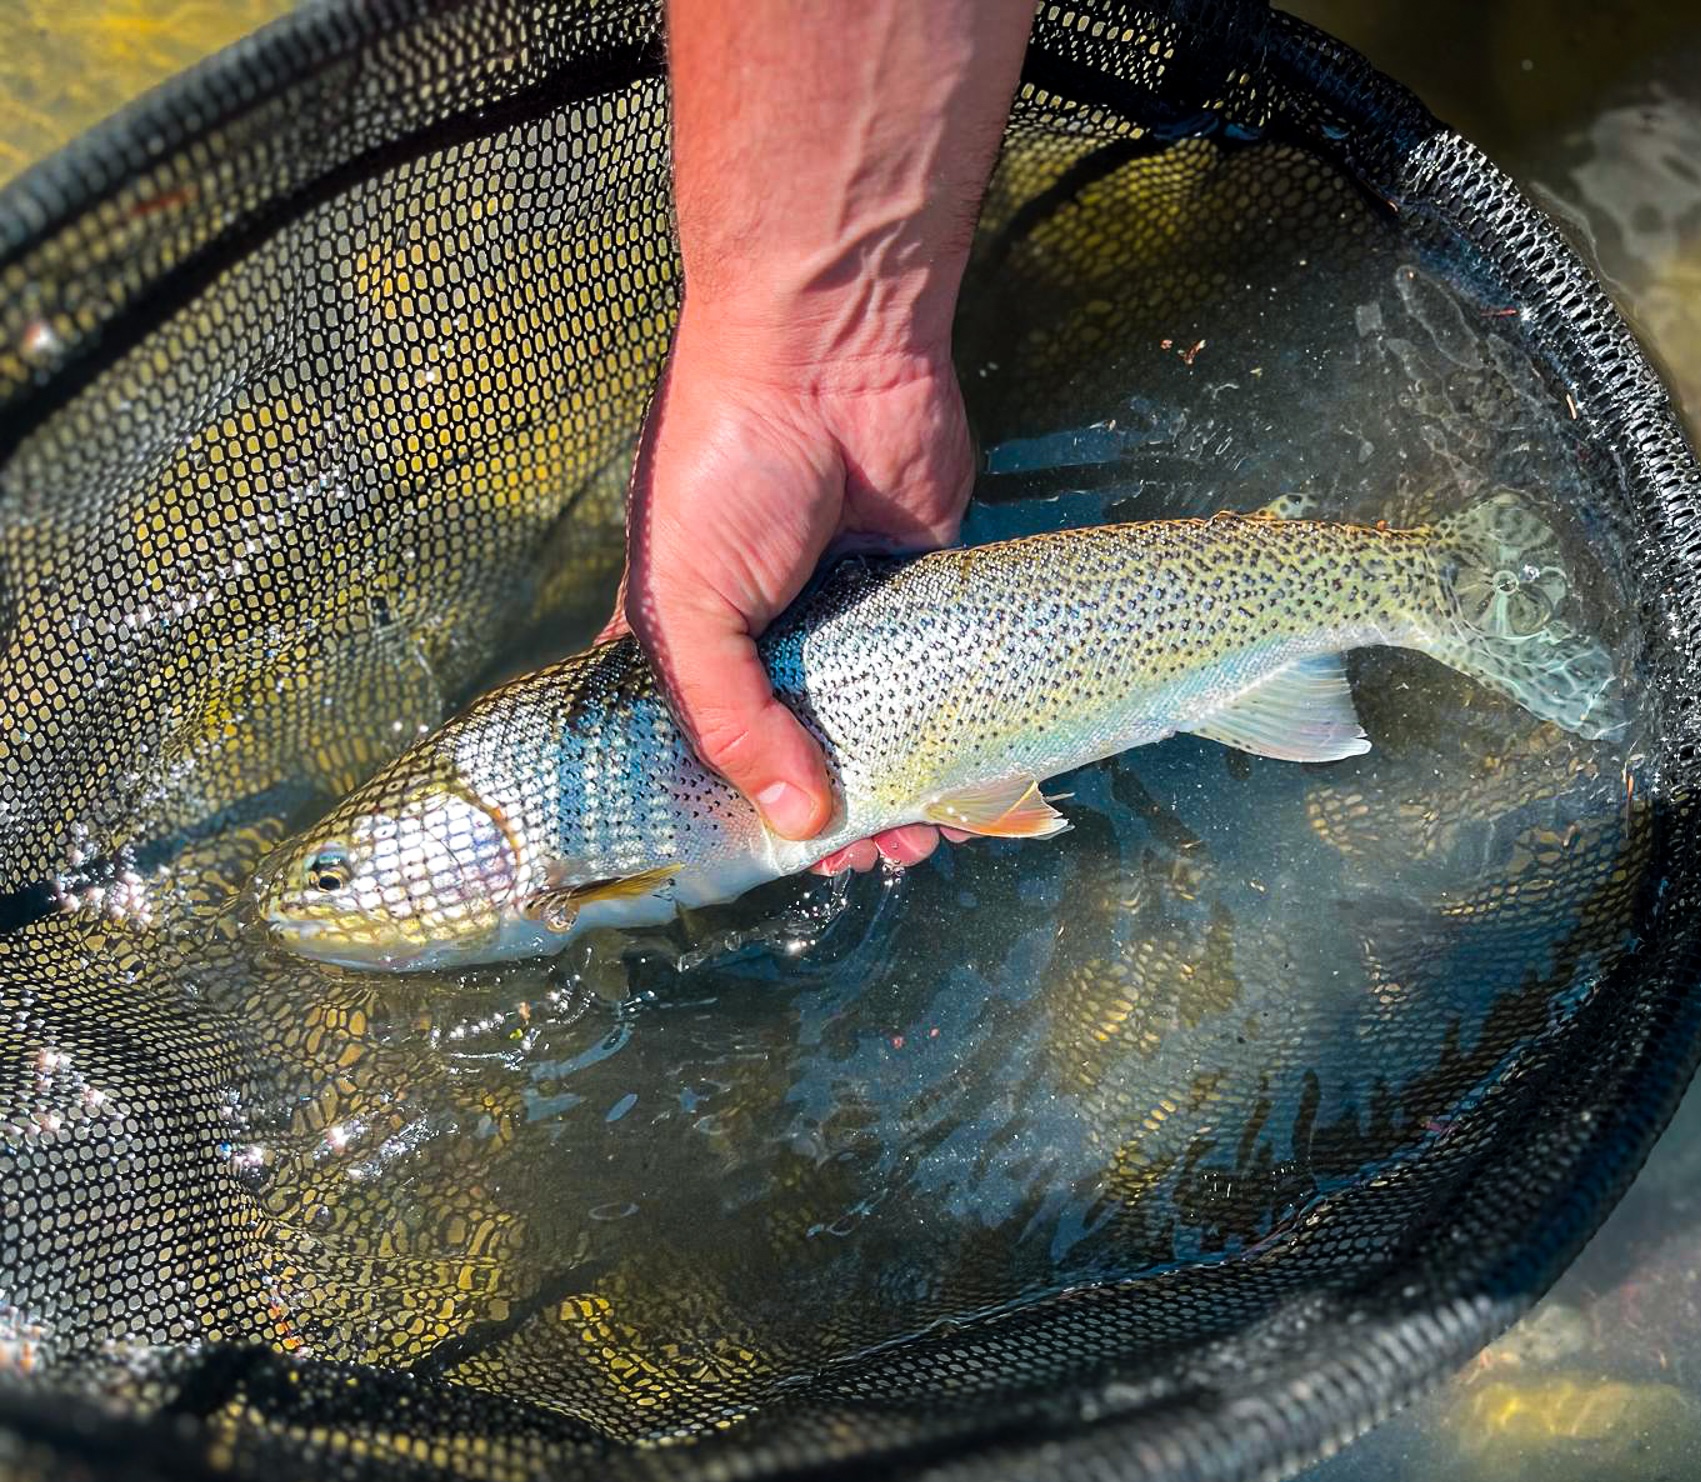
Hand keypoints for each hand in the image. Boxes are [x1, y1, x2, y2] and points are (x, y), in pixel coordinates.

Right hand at [601, 314, 975, 872]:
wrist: (828, 355)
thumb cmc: (725, 468)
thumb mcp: (684, 604)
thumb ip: (729, 720)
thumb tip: (796, 822)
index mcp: (694, 634)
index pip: (710, 742)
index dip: (739, 804)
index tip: (776, 856)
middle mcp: (773, 632)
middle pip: (804, 746)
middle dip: (832, 811)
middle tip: (863, 859)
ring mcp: (852, 612)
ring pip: (881, 722)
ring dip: (900, 785)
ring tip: (917, 842)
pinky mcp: (925, 588)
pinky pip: (943, 677)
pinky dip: (955, 731)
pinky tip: (968, 782)